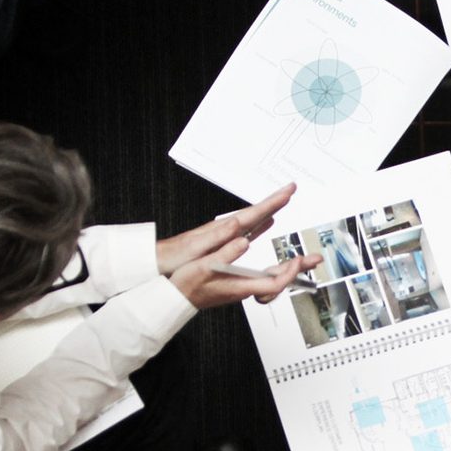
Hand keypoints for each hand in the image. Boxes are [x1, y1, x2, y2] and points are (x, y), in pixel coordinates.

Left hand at [156, 184, 295, 274]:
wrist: (160, 260)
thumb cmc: (176, 256)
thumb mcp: (198, 247)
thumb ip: (219, 236)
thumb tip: (239, 225)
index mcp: (222, 228)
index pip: (252, 213)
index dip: (272, 202)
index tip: (287, 192)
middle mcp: (225, 227)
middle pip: (255, 212)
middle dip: (274, 201)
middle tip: (291, 190)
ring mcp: (225, 233)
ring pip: (252, 219)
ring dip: (268, 211)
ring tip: (282, 203)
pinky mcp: (222, 241)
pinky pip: (247, 230)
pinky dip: (258, 225)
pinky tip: (263, 225)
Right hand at [170, 235, 321, 309]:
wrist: (177, 297)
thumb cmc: (188, 285)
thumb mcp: (203, 266)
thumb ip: (224, 254)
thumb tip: (243, 242)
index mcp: (240, 286)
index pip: (273, 283)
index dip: (288, 273)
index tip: (296, 259)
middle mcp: (246, 288)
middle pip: (279, 281)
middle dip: (299, 269)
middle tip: (316, 259)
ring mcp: (244, 287)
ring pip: (273, 278)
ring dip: (290, 267)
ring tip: (303, 258)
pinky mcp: (240, 283)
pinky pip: (264, 276)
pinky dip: (275, 267)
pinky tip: (278, 258)